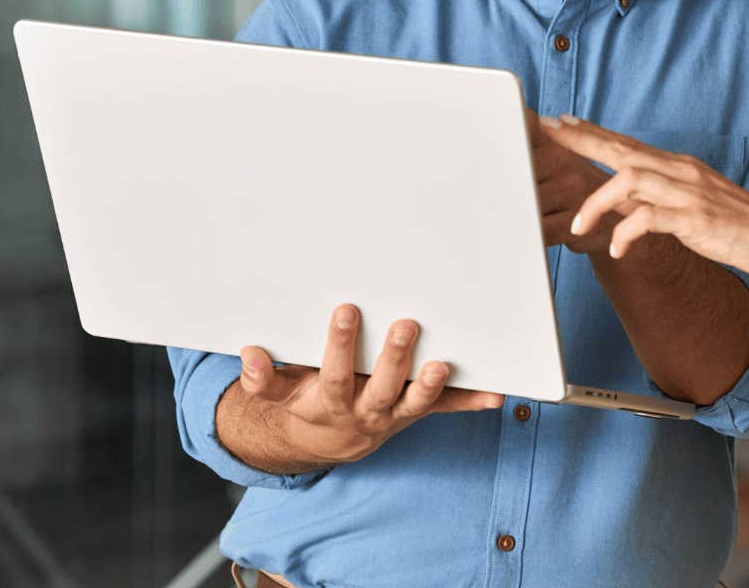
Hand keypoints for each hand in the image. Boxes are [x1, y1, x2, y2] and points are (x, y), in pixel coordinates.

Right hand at [227, 304, 503, 470]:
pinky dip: (472, 402)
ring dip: (432, 385)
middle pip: (381, 387)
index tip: (346, 310)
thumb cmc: (304, 400)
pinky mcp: (417, 412)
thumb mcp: (277, 393)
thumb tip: (249, 357)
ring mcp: (396, 414)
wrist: (328, 439)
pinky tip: (498, 394)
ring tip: (444, 364)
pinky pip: (446, 409)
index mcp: (330, 402)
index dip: (339, 345)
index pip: (334, 374)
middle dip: (393, 358)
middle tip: (406, 324)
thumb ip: (263, 379)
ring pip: (416, 402)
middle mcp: (366, 411)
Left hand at [538, 115, 748, 292]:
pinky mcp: (697, 219)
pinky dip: (627, 231)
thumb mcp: (692, 205)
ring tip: (579, 224)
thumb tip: (623, 201)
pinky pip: (651, 218)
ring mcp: (689, 193)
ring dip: (598, 200)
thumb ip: (658, 198)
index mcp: (679, 167)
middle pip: (622, 148)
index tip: (561, 122)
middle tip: (547, 133)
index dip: (592, 131)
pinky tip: (618, 249)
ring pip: (631, 179)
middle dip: (581, 140)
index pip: (627, 142)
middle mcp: (681, 172)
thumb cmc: (737, 227)